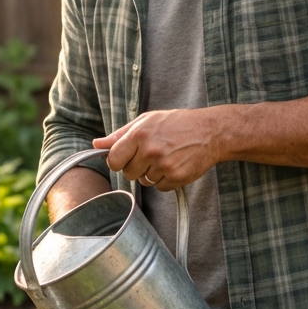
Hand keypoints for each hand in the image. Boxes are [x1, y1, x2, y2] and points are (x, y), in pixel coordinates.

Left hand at [94, 108, 222, 190]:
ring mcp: (163, 166)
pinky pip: (159, 187)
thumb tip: (97, 144)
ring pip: (144, 181)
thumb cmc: (177, 123)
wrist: (210, 132)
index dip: (117, 160)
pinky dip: (164, 179)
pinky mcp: (176, 178)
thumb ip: (120, 134)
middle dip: (135, 166)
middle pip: (128, 173)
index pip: (113, 160)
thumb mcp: (147, 121)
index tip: (125, 157)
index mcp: (139, 135)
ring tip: (165, 157)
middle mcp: (150, 151)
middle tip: (151, 154)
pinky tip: (174, 164)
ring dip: (151, 173)